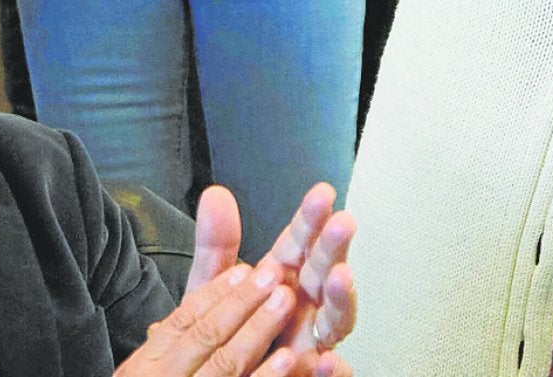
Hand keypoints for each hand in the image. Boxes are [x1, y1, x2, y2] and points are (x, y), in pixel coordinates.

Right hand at [112, 264, 301, 376]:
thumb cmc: (194, 351)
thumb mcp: (198, 304)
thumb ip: (212, 254)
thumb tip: (219, 193)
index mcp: (159, 348)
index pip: (188, 315)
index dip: (219, 293)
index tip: (247, 269)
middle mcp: (169, 371)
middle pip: (207, 337)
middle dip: (243, 305)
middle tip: (275, 276)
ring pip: (227, 366)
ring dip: (256, 335)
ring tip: (285, 305)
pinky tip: (291, 361)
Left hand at [187, 184, 355, 362]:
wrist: (211, 376)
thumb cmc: (220, 333)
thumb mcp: (211, 289)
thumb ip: (215, 246)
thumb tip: (214, 195)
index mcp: (281, 277)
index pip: (300, 242)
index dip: (311, 219)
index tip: (321, 194)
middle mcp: (303, 306)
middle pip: (322, 273)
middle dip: (333, 247)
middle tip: (341, 224)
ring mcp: (309, 342)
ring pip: (333, 320)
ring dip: (339, 299)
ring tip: (339, 277)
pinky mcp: (307, 374)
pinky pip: (324, 375)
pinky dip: (331, 371)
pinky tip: (330, 362)